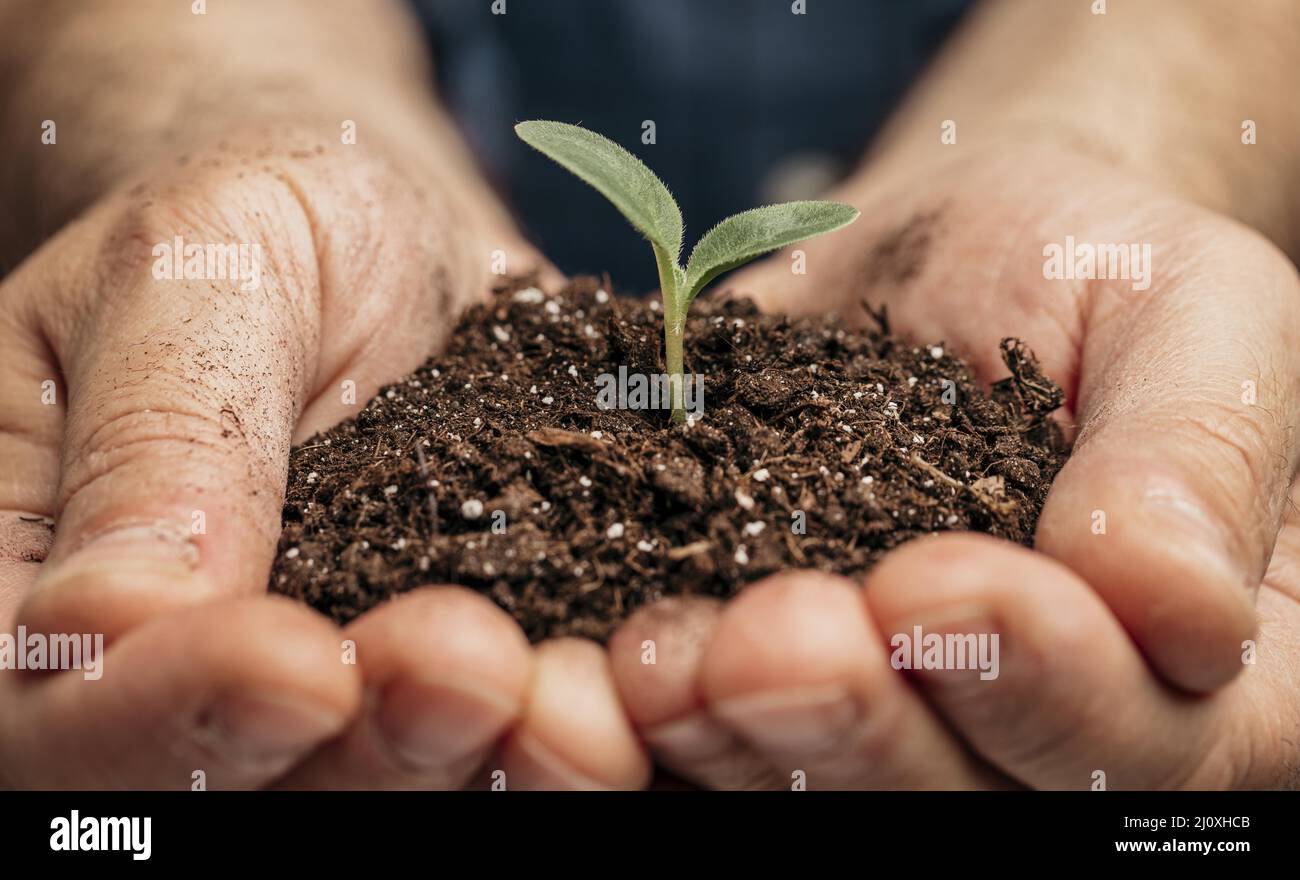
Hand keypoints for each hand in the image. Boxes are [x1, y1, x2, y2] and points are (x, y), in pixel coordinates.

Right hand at [0, 131, 648, 789]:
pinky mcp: (474, 670)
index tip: (294, 661)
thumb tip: (111, 619)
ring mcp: (345, 687)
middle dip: (375, 747)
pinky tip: (653, 665)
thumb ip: (156, 432)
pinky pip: (526, 715)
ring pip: (405, 776)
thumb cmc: (249, 227)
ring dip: (500, 755)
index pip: (59, 715)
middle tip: (472, 670)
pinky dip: (594, 710)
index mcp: (46, 588)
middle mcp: (195, 673)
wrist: (371, 232)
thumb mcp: (186, 272)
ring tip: (582, 690)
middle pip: (254, 784)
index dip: (167, 715)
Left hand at [604, 142, 1299, 788]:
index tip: (936, 585)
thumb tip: (1180, 609)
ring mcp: (911, 722)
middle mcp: (1052, 729)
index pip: (1146, 736)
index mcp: (1212, 675)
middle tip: (772, 640)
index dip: (1042, 680)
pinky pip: (728, 741)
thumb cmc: (1089, 270)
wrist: (946, 260)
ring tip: (664, 657)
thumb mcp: (1190, 310)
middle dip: (861, 723)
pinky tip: (611, 667)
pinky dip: (665, 724)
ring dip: (740, 740)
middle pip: (969, 798)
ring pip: (834, 792)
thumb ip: (1195, 452)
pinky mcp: (786, 693)